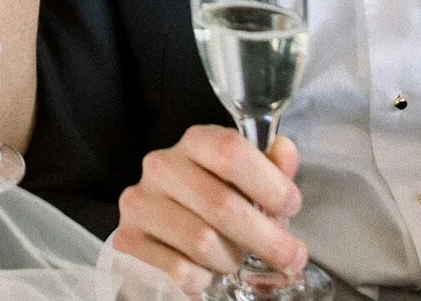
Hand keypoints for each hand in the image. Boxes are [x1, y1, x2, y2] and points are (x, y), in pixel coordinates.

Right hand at [113, 125, 306, 294]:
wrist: (164, 224)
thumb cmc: (214, 198)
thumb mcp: (247, 179)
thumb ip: (270, 166)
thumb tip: (285, 152)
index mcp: (195, 141)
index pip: (231, 151)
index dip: (269, 183)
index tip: (290, 207)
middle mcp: (162, 165)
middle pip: (221, 205)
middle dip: (267, 238)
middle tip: (291, 257)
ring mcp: (141, 202)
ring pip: (202, 242)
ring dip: (231, 259)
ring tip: (236, 259)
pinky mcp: (128, 238)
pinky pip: (179, 269)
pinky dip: (204, 278)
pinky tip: (208, 271)